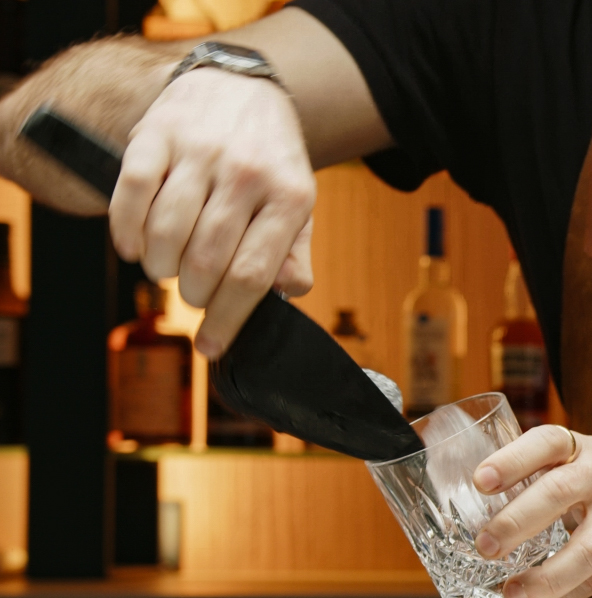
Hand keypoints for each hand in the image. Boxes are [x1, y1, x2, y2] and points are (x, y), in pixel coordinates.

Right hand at [109, 67, 316, 358]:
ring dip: (160, 267)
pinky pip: (132, 193)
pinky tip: (132, 247)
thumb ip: (293, 253)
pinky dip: (126, 232)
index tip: (211, 347)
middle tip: (194, 295)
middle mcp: (247, 173)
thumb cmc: (269, 161)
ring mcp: (202, 151)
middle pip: (207, 260)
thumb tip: (286, 294)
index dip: (227, 319)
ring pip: (167, 232)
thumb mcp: (297, 204)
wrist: (241, 86)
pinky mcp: (159, 134)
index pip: (253, 275)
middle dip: (195, 295)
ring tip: (167, 268)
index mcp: (289, 197)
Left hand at [473, 426, 591, 597]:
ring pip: (587, 549)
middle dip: (519, 521)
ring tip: (511, 591)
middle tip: (485, 545)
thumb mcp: (579, 457)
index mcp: (581, 448)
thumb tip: (467, 504)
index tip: (481, 480)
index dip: (513, 460)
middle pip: (561, 494)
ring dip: (545, 576)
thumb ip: (537, 473)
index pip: (546, 442)